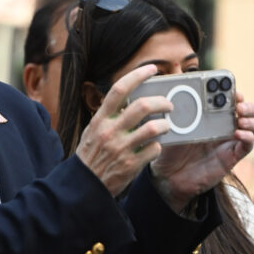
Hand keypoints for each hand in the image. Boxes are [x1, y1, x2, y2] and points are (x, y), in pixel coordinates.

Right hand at [76, 64, 171, 196]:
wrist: (84, 184)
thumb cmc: (91, 153)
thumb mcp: (94, 129)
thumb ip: (110, 114)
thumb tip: (131, 98)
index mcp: (101, 119)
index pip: (120, 89)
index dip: (138, 75)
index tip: (152, 69)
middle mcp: (110, 131)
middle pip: (142, 106)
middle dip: (161, 103)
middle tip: (168, 105)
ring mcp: (121, 148)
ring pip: (153, 128)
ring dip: (165, 125)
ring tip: (166, 126)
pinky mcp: (131, 165)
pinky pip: (154, 150)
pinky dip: (158, 147)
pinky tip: (155, 147)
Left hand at [150, 91, 253, 211]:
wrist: (168, 176)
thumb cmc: (169, 148)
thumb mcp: (171, 125)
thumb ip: (176, 107)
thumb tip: (172, 83)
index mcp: (212, 115)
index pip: (229, 99)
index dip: (232, 91)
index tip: (228, 86)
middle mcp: (224, 126)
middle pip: (248, 111)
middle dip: (247, 105)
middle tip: (238, 105)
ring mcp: (230, 141)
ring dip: (252, 120)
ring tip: (241, 119)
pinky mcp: (232, 157)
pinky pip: (247, 146)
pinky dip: (248, 138)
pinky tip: (238, 134)